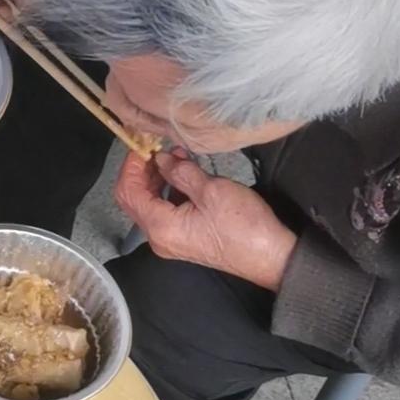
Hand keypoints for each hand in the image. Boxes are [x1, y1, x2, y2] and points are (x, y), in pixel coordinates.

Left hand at [115, 150, 297, 291]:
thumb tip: (162, 159)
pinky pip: (165, 210)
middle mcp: (159, 237)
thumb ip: (180, 172)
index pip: (128, 191)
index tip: (143, 142)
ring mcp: (171, 240)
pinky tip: (185, 173)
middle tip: (157, 147)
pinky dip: (169, 189)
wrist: (271, 256)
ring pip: (150, 203)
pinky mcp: (184, 238)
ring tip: (177, 156)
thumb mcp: (211, 190)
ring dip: (157, 177)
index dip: (131, 164)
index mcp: (160, 227)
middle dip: (142, 170)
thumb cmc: (245, 227)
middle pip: (134, 198)